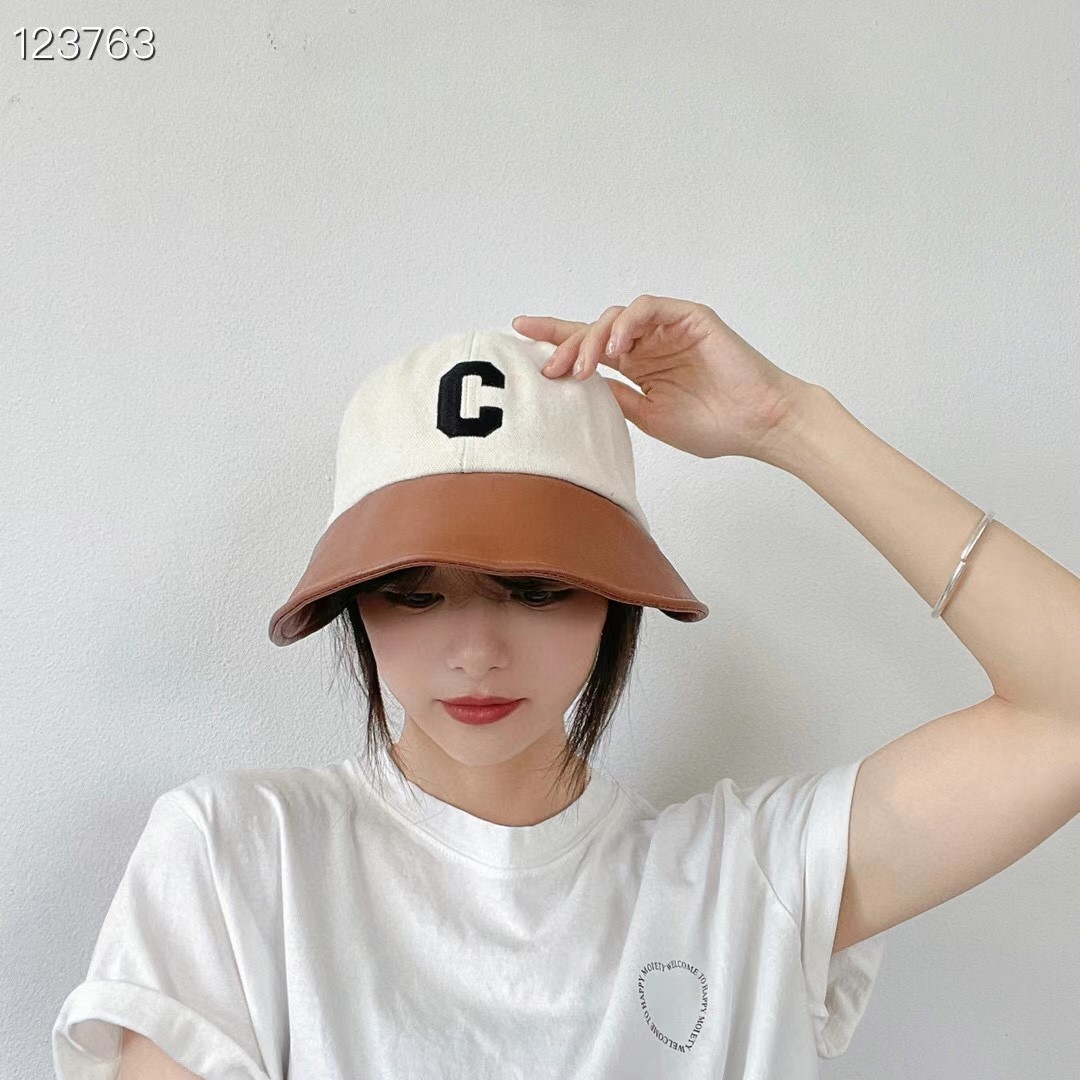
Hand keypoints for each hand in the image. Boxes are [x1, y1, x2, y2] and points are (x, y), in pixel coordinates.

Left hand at [511, 294, 814, 461]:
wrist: (757, 424)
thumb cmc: (714, 426)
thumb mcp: (651, 418)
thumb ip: (618, 398)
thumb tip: (579, 387)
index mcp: (639, 367)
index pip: (591, 349)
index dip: (557, 340)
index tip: (520, 334)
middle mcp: (649, 344)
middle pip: (595, 330)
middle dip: (566, 343)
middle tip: (548, 366)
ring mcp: (669, 328)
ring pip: (615, 318)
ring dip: (593, 339)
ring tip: (583, 367)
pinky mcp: (689, 316)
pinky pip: (648, 308)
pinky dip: (627, 323)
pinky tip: (616, 347)